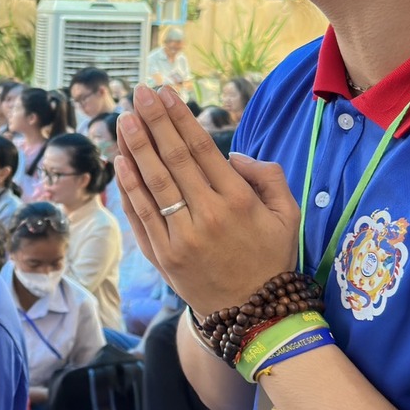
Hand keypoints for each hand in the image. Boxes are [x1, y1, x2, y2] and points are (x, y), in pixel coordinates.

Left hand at [114, 84, 300, 312]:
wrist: (255, 316)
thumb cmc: (272, 258)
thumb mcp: (289, 215)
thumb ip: (268, 176)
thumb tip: (232, 155)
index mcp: (238, 200)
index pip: (201, 148)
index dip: (180, 118)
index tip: (166, 93)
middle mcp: (207, 215)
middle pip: (173, 159)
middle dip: (154, 122)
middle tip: (139, 93)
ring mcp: (181, 237)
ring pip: (152, 184)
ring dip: (135, 148)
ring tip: (123, 119)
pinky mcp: (163, 256)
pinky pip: (141, 215)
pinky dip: (129, 188)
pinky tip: (120, 162)